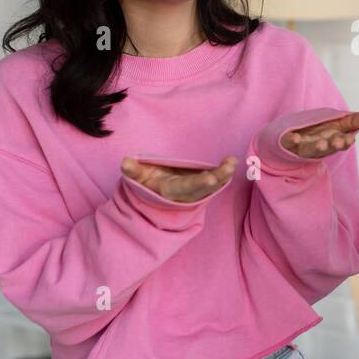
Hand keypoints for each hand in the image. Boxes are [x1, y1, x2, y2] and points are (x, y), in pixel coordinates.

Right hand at [120, 155, 237, 203]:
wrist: (153, 196)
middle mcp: (185, 195)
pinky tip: (231, 163)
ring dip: (224, 176)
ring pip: (212, 187)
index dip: (197, 184)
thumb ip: (133, 171)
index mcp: (170, 190)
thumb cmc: (145, 183)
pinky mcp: (201, 187)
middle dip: (217, 179)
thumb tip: (125, 162)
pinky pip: (215, 183)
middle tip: (229, 166)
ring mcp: (195, 192)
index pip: (185, 188)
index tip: (209, 178)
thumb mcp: (137, 178)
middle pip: (203, 189)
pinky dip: (224, 175)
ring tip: (232, 162)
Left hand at [280, 110, 358, 158]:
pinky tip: (294, 137)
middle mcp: (320, 146)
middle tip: (339, 143)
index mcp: (333, 141)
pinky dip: (291, 140)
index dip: (345, 141)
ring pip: (311, 149)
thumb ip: (356, 121)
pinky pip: (289, 142)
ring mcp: (303, 146)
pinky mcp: (288, 143)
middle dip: (333, 145)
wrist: (291, 137)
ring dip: (317, 147)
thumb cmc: (320, 131)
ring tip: (321, 143)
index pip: (342, 142)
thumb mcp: (339, 124)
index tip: (350, 139)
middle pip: (328, 148)